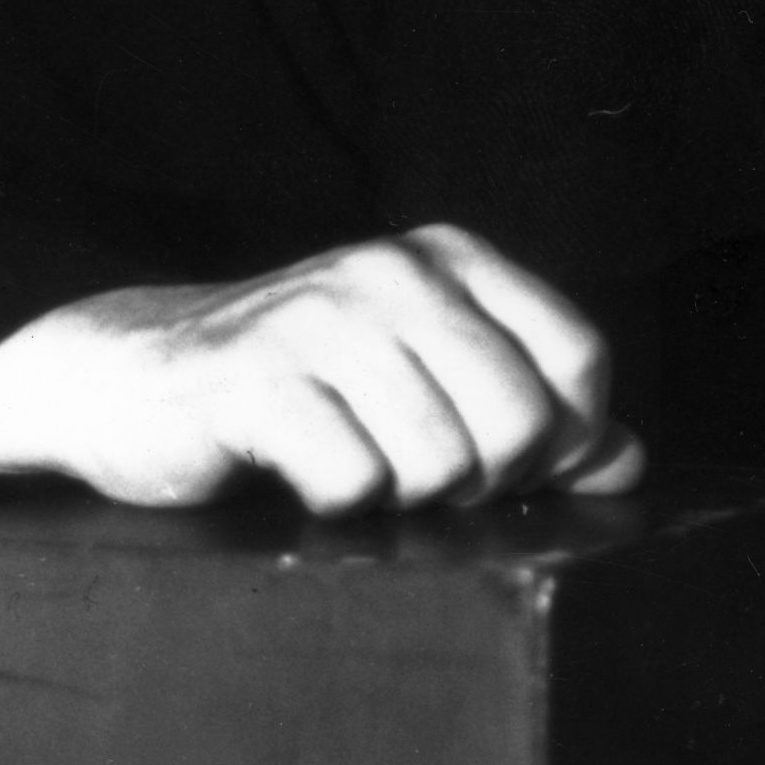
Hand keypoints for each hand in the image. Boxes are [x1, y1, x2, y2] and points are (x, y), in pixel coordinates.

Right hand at [0, 223, 646, 514]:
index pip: (579, 358)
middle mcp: (395, 272)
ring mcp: (322, 318)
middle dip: (488, 482)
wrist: (134, 380)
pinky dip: (338, 506)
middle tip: (431, 487)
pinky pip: (352, 482)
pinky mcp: (252, 378)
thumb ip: (534, 415)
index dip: (569, 440)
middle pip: (520, 419)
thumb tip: (629, 468)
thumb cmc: (304, 387)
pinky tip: (303, 479)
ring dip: (407, 500)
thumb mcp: (425, 376)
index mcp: (452, 258)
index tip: (521, 472)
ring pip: (441, 461)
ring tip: (361, 473)